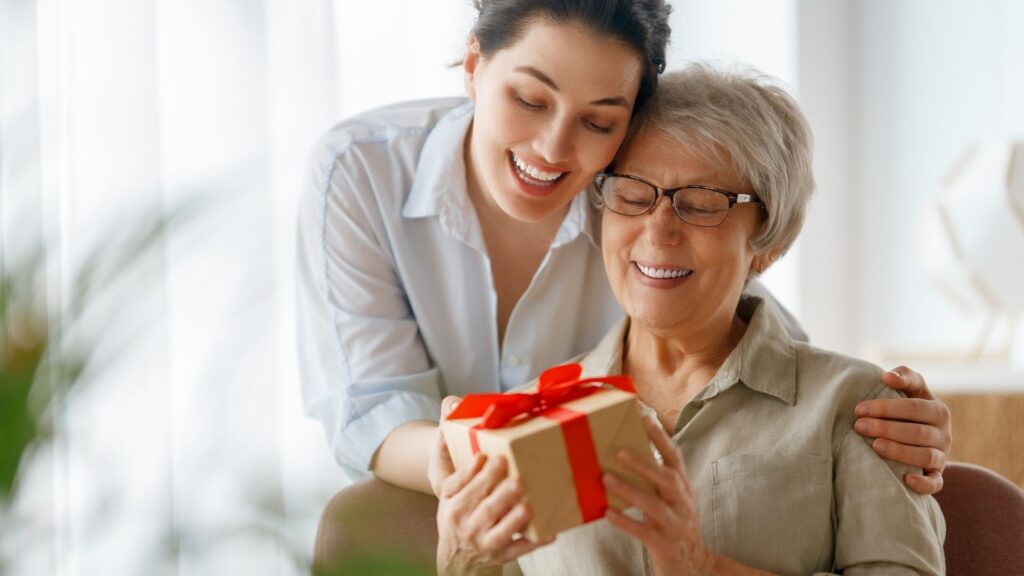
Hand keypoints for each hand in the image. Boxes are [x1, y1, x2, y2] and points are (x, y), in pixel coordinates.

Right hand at [430, 401, 551, 575]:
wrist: (457, 554)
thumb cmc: (458, 504)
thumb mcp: (446, 477)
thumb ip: (448, 439)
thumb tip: (451, 403)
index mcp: (451, 501)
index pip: (458, 486)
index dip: (471, 473)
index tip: (484, 458)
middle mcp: (464, 522)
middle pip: (483, 507)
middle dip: (499, 493)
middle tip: (517, 479)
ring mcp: (481, 541)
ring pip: (499, 531)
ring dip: (514, 520)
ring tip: (528, 506)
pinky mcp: (499, 555)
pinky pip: (518, 550)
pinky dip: (533, 543)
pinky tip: (549, 533)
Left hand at [603, 415, 716, 575]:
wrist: (695, 565)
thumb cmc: (676, 524)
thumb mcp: (673, 498)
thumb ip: (656, 478)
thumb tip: (626, 450)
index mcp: (683, 487)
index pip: (675, 457)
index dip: (660, 437)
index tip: (644, 416)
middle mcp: (682, 503)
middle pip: (667, 478)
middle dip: (644, 463)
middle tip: (619, 451)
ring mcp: (675, 525)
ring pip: (654, 505)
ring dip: (629, 490)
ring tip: (606, 478)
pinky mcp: (665, 545)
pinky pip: (644, 532)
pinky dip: (626, 521)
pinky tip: (608, 512)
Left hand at [854, 366, 951, 494]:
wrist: (922, 435)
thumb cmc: (910, 408)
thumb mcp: (912, 390)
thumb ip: (905, 377)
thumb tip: (887, 376)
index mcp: (938, 411)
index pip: (914, 408)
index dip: (886, 408)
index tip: (859, 409)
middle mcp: (944, 434)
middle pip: (917, 432)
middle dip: (886, 429)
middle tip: (859, 426)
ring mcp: (942, 456)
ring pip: (925, 456)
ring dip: (900, 451)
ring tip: (875, 446)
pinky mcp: (937, 475)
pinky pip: (936, 483)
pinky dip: (923, 484)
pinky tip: (906, 479)